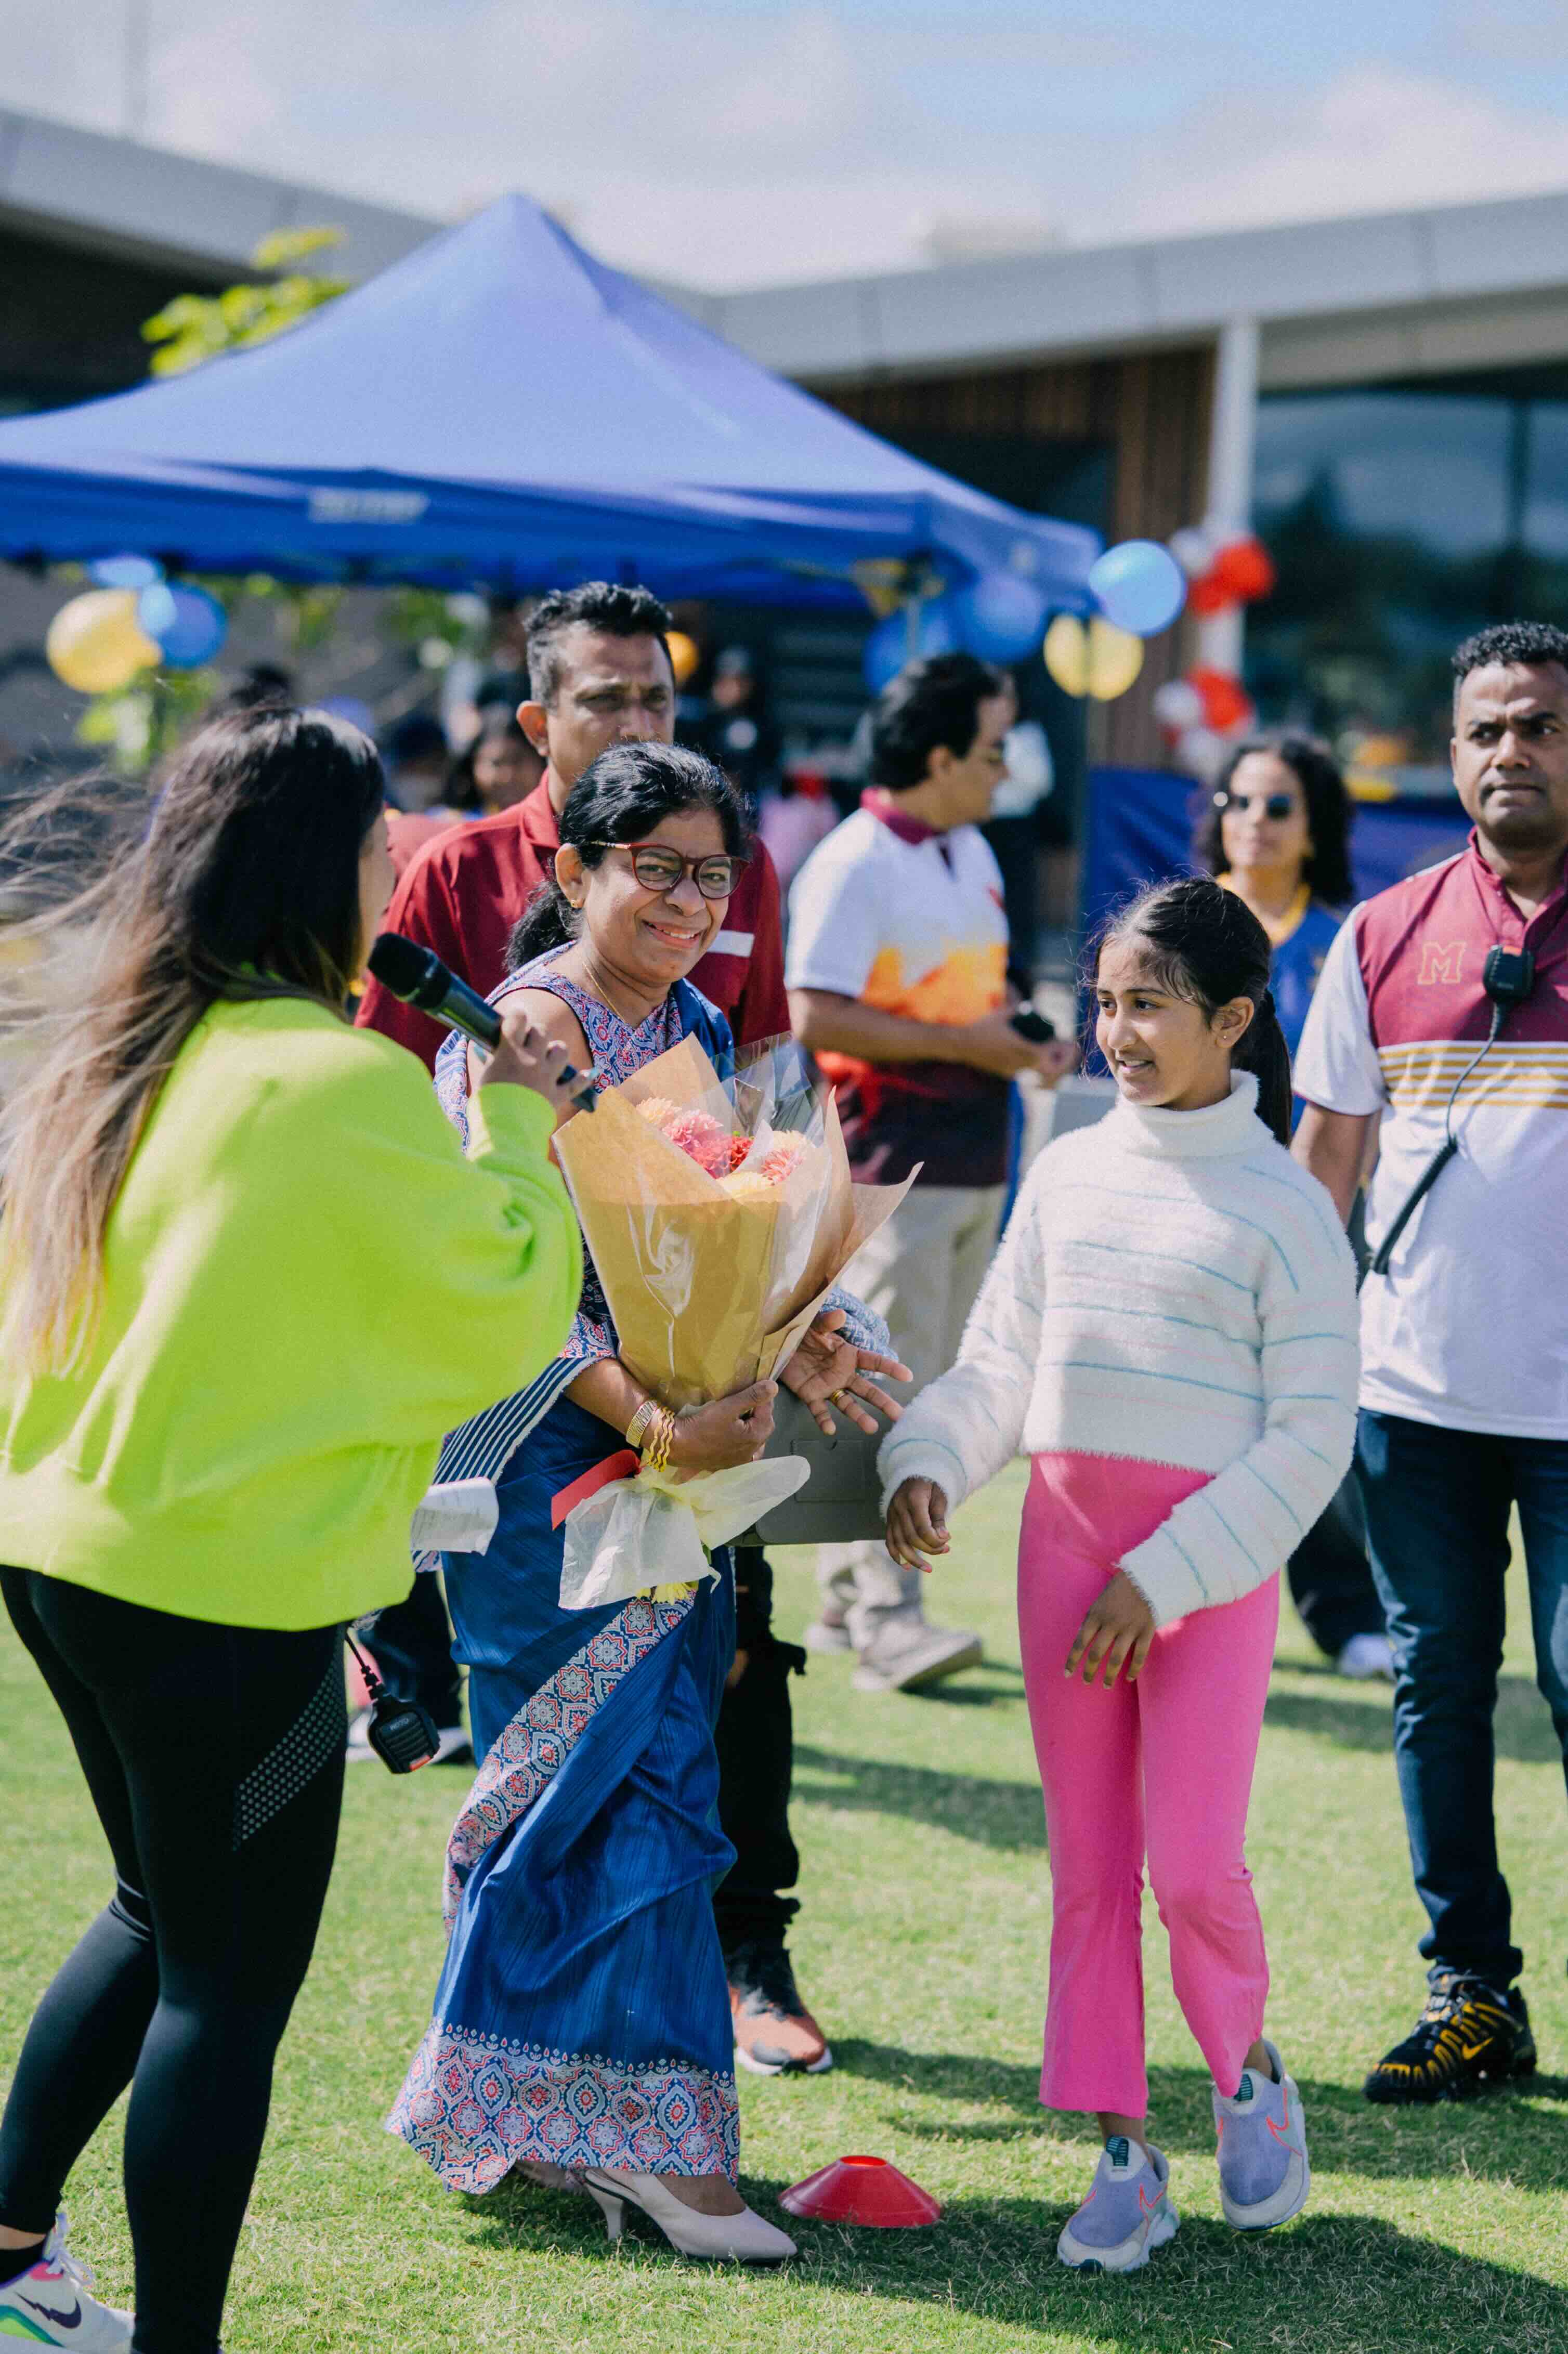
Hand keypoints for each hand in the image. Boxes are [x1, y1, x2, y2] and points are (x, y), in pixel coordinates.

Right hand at [471, 1003, 585, 1125]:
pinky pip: (576, 1084)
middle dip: (537, 1033)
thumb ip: (492, 1061)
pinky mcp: (558, 1095)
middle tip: (532, 1040)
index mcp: (510, 1052)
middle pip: (542, 1032)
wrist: (504, 1128)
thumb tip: (491, 1051)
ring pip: (561, 1051)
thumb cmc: (488, 1102)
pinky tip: (590, 1073)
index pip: (517, 1021)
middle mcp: (532, 1060)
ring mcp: (547, 1077)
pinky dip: (583, 1079)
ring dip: (556, 1051)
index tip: (517, 1015)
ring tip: (550, 1058)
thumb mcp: (486, 1076)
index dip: (517, 1015)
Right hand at [668, 1380, 776, 1471]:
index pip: (768, 1412)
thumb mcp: (728, 1406)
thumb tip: (774, 1387)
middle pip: (764, 1426)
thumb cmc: (703, 1425)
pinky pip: (744, 1450)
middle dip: (760, 1412)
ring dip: (753, 1426)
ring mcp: (740, 1460)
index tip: (756, 1386)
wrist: (679, 1446)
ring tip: (741, 1415)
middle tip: (748, 1399)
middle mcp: (752, 1451)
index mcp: (755, 1437)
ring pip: (755, 1439)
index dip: (764, 1397)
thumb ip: (752, 1396)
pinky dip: (744, 1439)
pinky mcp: (729, 1463)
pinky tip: (735, 1433)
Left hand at [778, 1309, 911, 1436]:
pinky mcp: (811, 1395)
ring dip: (859, 1416)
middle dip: (883, 1402)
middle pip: (867, 1390)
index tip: (907, 1376)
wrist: (781, 1343)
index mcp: (849, 1355)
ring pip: (848, 1404)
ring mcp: (828, 1386)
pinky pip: (819, 1410)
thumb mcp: (816, 1324)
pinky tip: (830, 1430)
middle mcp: (843, 1374)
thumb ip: (827, 1322)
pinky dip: (824, 1420)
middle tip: (898, 1415)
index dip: (890, 1368)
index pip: (874, 1362)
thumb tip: (840, 1315)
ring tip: (871, 1428)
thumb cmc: (804, 1332)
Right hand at [885, 1477, 948, 1570]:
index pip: (922, 1528)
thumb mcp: (940, 1497)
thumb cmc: (931, 1485)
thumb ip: (939, 1518)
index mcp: (913, 1499)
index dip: (935, 1539)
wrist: (914, 1473)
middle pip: (911, 1537)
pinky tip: (906, 1566)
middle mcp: (898, 1507)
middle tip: (945, 1550)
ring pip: (898, 1542)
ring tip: (928, 1569)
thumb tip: (943, 1539)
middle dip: (929, 1548)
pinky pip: (889, 1541)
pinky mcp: (889, 1520)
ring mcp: (891, 1514)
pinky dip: (896, 1555)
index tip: (948, 1541)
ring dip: (913, 1559)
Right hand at [957, 1007, 1076, 1084]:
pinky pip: (1024, 1072)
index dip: (1055, 1049)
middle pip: (1044, 1067)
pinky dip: (1032, 1066)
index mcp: (1018, 1048)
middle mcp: (1017, 1062)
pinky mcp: (1005, 1073)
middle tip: (1060, 1051)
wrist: (963, 1045)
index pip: (1043, 1053)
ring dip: (1045, 1063)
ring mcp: (1011, 1070)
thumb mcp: (1001, 1014)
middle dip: (1056, 1060)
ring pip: (1035, 1071)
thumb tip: (1030, 1006)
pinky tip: (1031, 1057)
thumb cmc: (982, 1027)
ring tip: (1048, 1053)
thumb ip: (1017, 1010)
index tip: (1061, 1041)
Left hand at [1064, 1571, 1155, 1687]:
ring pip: (1116, 1659)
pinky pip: (1139, 1656)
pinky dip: (1134, 1669)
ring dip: (1110, 1675)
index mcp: (1096, 1615)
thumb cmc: (1120, 1588)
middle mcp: (1111, 1624)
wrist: (1147, 1576)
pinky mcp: (1146, 1631)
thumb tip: (1081, 1637)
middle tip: (1086, 1681)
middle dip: (1089, 1670)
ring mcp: (1129, 1629)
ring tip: (1106, 1685)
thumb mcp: (1099, 1600)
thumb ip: (1091, 1619)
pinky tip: (1129, 1678)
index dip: (1072, 1660)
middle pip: (1096, 1653)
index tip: (1067, 1673)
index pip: (1080, 1642)